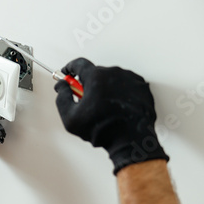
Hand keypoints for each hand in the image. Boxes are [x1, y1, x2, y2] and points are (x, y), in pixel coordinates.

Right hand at [55, 58, 168, 173]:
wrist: (130, 139)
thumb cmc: (102, 129)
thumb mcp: (70, 117)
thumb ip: (62, 97)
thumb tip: (62, 86)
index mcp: (95, 77)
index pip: (79, 64)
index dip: (70, 68)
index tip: (68, 73)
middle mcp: (113, 73)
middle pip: (95, 73)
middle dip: (89, 84)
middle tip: (86, 101)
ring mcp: (130, 79)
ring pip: (111, 79)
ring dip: (105, 89)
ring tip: (104, 108)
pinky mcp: (141, 87)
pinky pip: (126, 85)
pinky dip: (120, 93)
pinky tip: (117, 107)